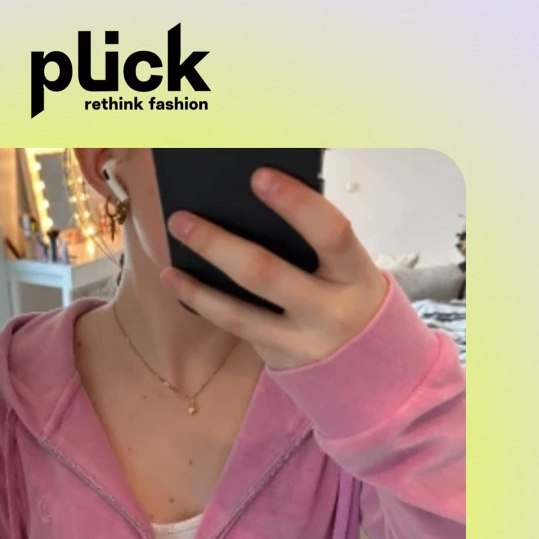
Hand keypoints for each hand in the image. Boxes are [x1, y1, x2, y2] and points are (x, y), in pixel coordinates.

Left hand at [158, 167, 389, 370]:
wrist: (369, 362)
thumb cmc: (346, 290)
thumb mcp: (347, 266)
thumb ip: (313, 240)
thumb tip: (249, 198)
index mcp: (355, 271)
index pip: (331, 231)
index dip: (296, 203)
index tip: (257, 175)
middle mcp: (330, 310)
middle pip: (268, 275)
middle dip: (219, 245)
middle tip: (181, 218)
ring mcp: (302, 340)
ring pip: (240, 313)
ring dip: (198, 286)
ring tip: (169, 260)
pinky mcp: (278, 357)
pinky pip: (235, 328)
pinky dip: (203, 304)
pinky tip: (177, 282)